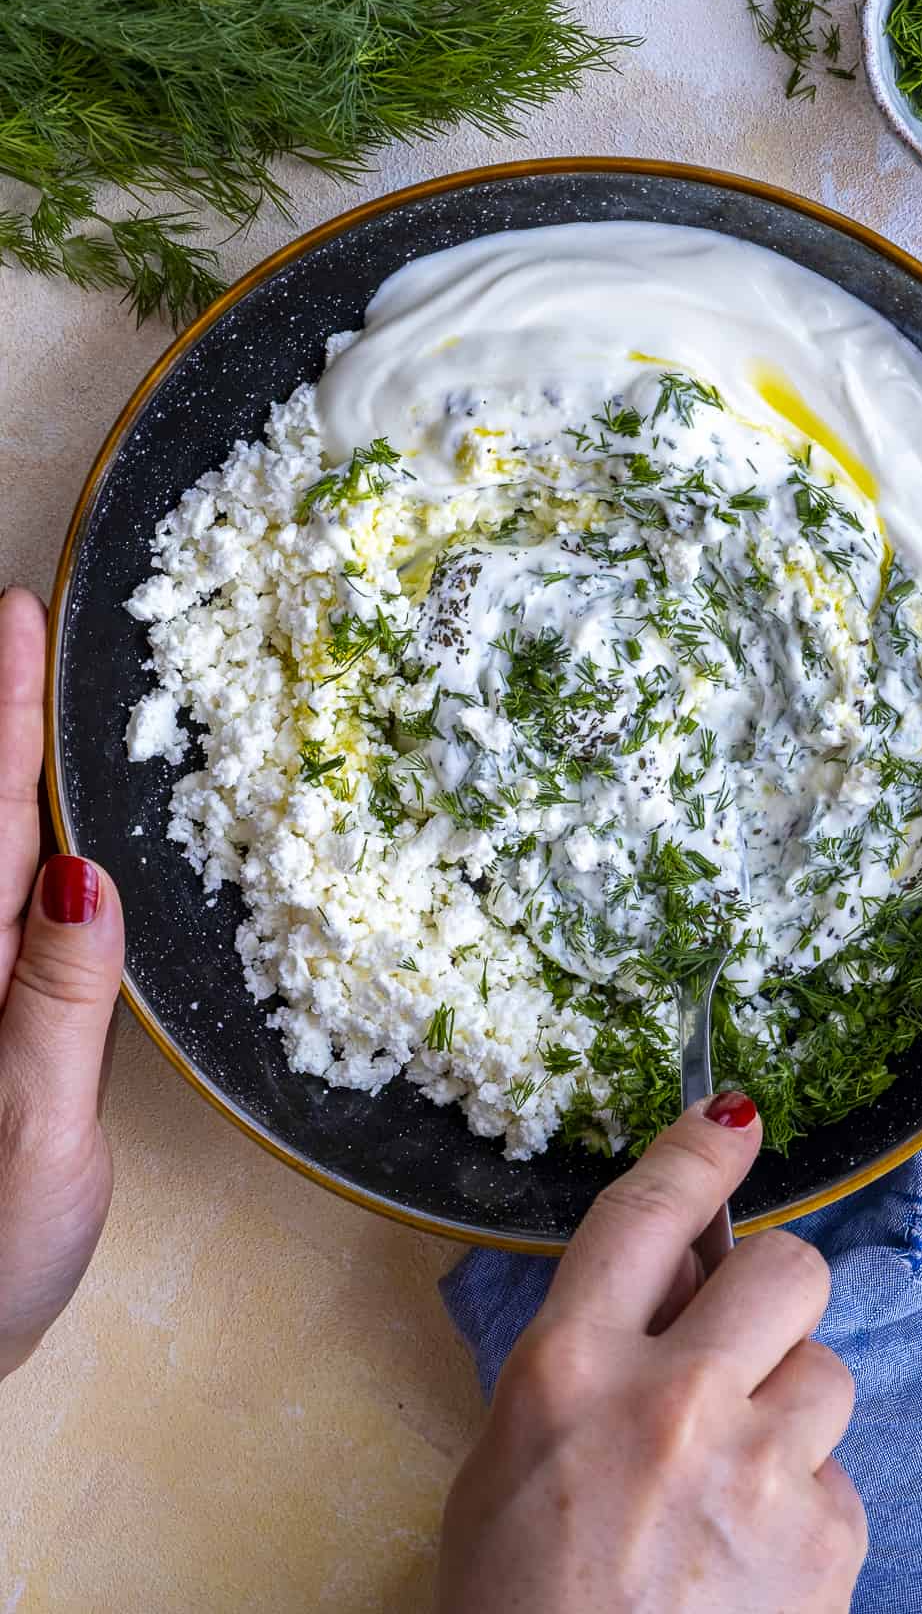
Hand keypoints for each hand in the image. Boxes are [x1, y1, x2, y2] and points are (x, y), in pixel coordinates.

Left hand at [0, 587, 123, 1377]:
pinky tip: (40, 832)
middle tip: (13, 616)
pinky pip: (11, 912)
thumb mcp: (33, 1138)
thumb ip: (50, 1005)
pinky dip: (21, 846)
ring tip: (17, 687)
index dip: (0, 715)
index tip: (12, 617)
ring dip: (2, 770)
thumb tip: (81, 872)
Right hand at [438, 1092, 866, 1613]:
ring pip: (827, 1369)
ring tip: (735, 1479)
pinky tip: (752, 1554)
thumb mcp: (506, 1459)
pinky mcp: (827, 1539)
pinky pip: (839, 1474)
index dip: (699, 1149)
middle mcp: (672, 1401)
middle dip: (774, 1291)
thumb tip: (667, 1278)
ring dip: (790, 1405)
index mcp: (570, 1370)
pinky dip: (805, 1499)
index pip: (648, 1214)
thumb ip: (582, 1354)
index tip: (734, 1116)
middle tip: (744, 1339)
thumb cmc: (518, 1607)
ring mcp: (760, 1469)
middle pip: (787, 1266)